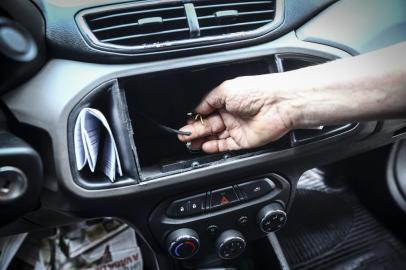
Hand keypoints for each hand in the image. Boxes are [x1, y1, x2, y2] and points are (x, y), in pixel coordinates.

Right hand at [178, 75, 298, 152]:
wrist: (277, 104)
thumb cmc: (255, 91)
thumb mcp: (225, 90)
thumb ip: (209, 100)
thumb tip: (197, 109)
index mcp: (226, 101)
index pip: (206, 112)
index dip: (196, 118)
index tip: (186, 123)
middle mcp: (231, 115)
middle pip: (209, 126)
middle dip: (195, 131)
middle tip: (183, 136)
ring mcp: (237, 128)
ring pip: (215, 137)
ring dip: (202, 140)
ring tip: (189, 143)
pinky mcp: (243, 141)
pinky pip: (226, 146)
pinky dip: (214, 147)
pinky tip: (204, 146)